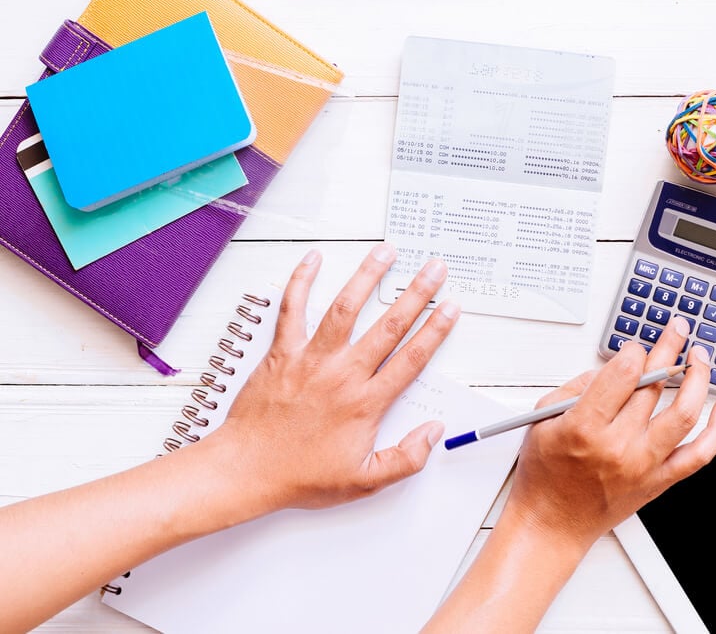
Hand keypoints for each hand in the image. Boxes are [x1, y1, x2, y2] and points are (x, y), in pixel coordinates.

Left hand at [205, 244, 459, 511]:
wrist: (246, 469)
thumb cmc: (300, 476)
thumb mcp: (363, 481)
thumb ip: (405, 459)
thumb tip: (433, 433)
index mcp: (365, 403)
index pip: (411, 359)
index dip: (436, 331)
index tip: (451, 309)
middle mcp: (342, 374)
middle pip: (388, 326)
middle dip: (416, 294)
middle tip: (434, 270)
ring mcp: (311, 359)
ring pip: (345, 308)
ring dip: (368, 277)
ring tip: (387, 252)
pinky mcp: (282, 353)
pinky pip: (292, 309)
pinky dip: (301, 281)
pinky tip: (313, 259)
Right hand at [504, 316, 715, 549]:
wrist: (552, 523)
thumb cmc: (545, 475)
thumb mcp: (543, 419)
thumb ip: (577, 387)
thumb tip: (614, 367)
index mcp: (585, 427)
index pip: (623, 373)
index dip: (634, 350)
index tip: (634, 346)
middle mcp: (618, 446)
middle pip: (653, 386)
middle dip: (668, 349)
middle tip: (675, 331)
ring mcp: (643, 465)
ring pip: (684, 413)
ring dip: (698, 378)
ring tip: (700, 357)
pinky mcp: (659, 481)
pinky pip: (699, 455)